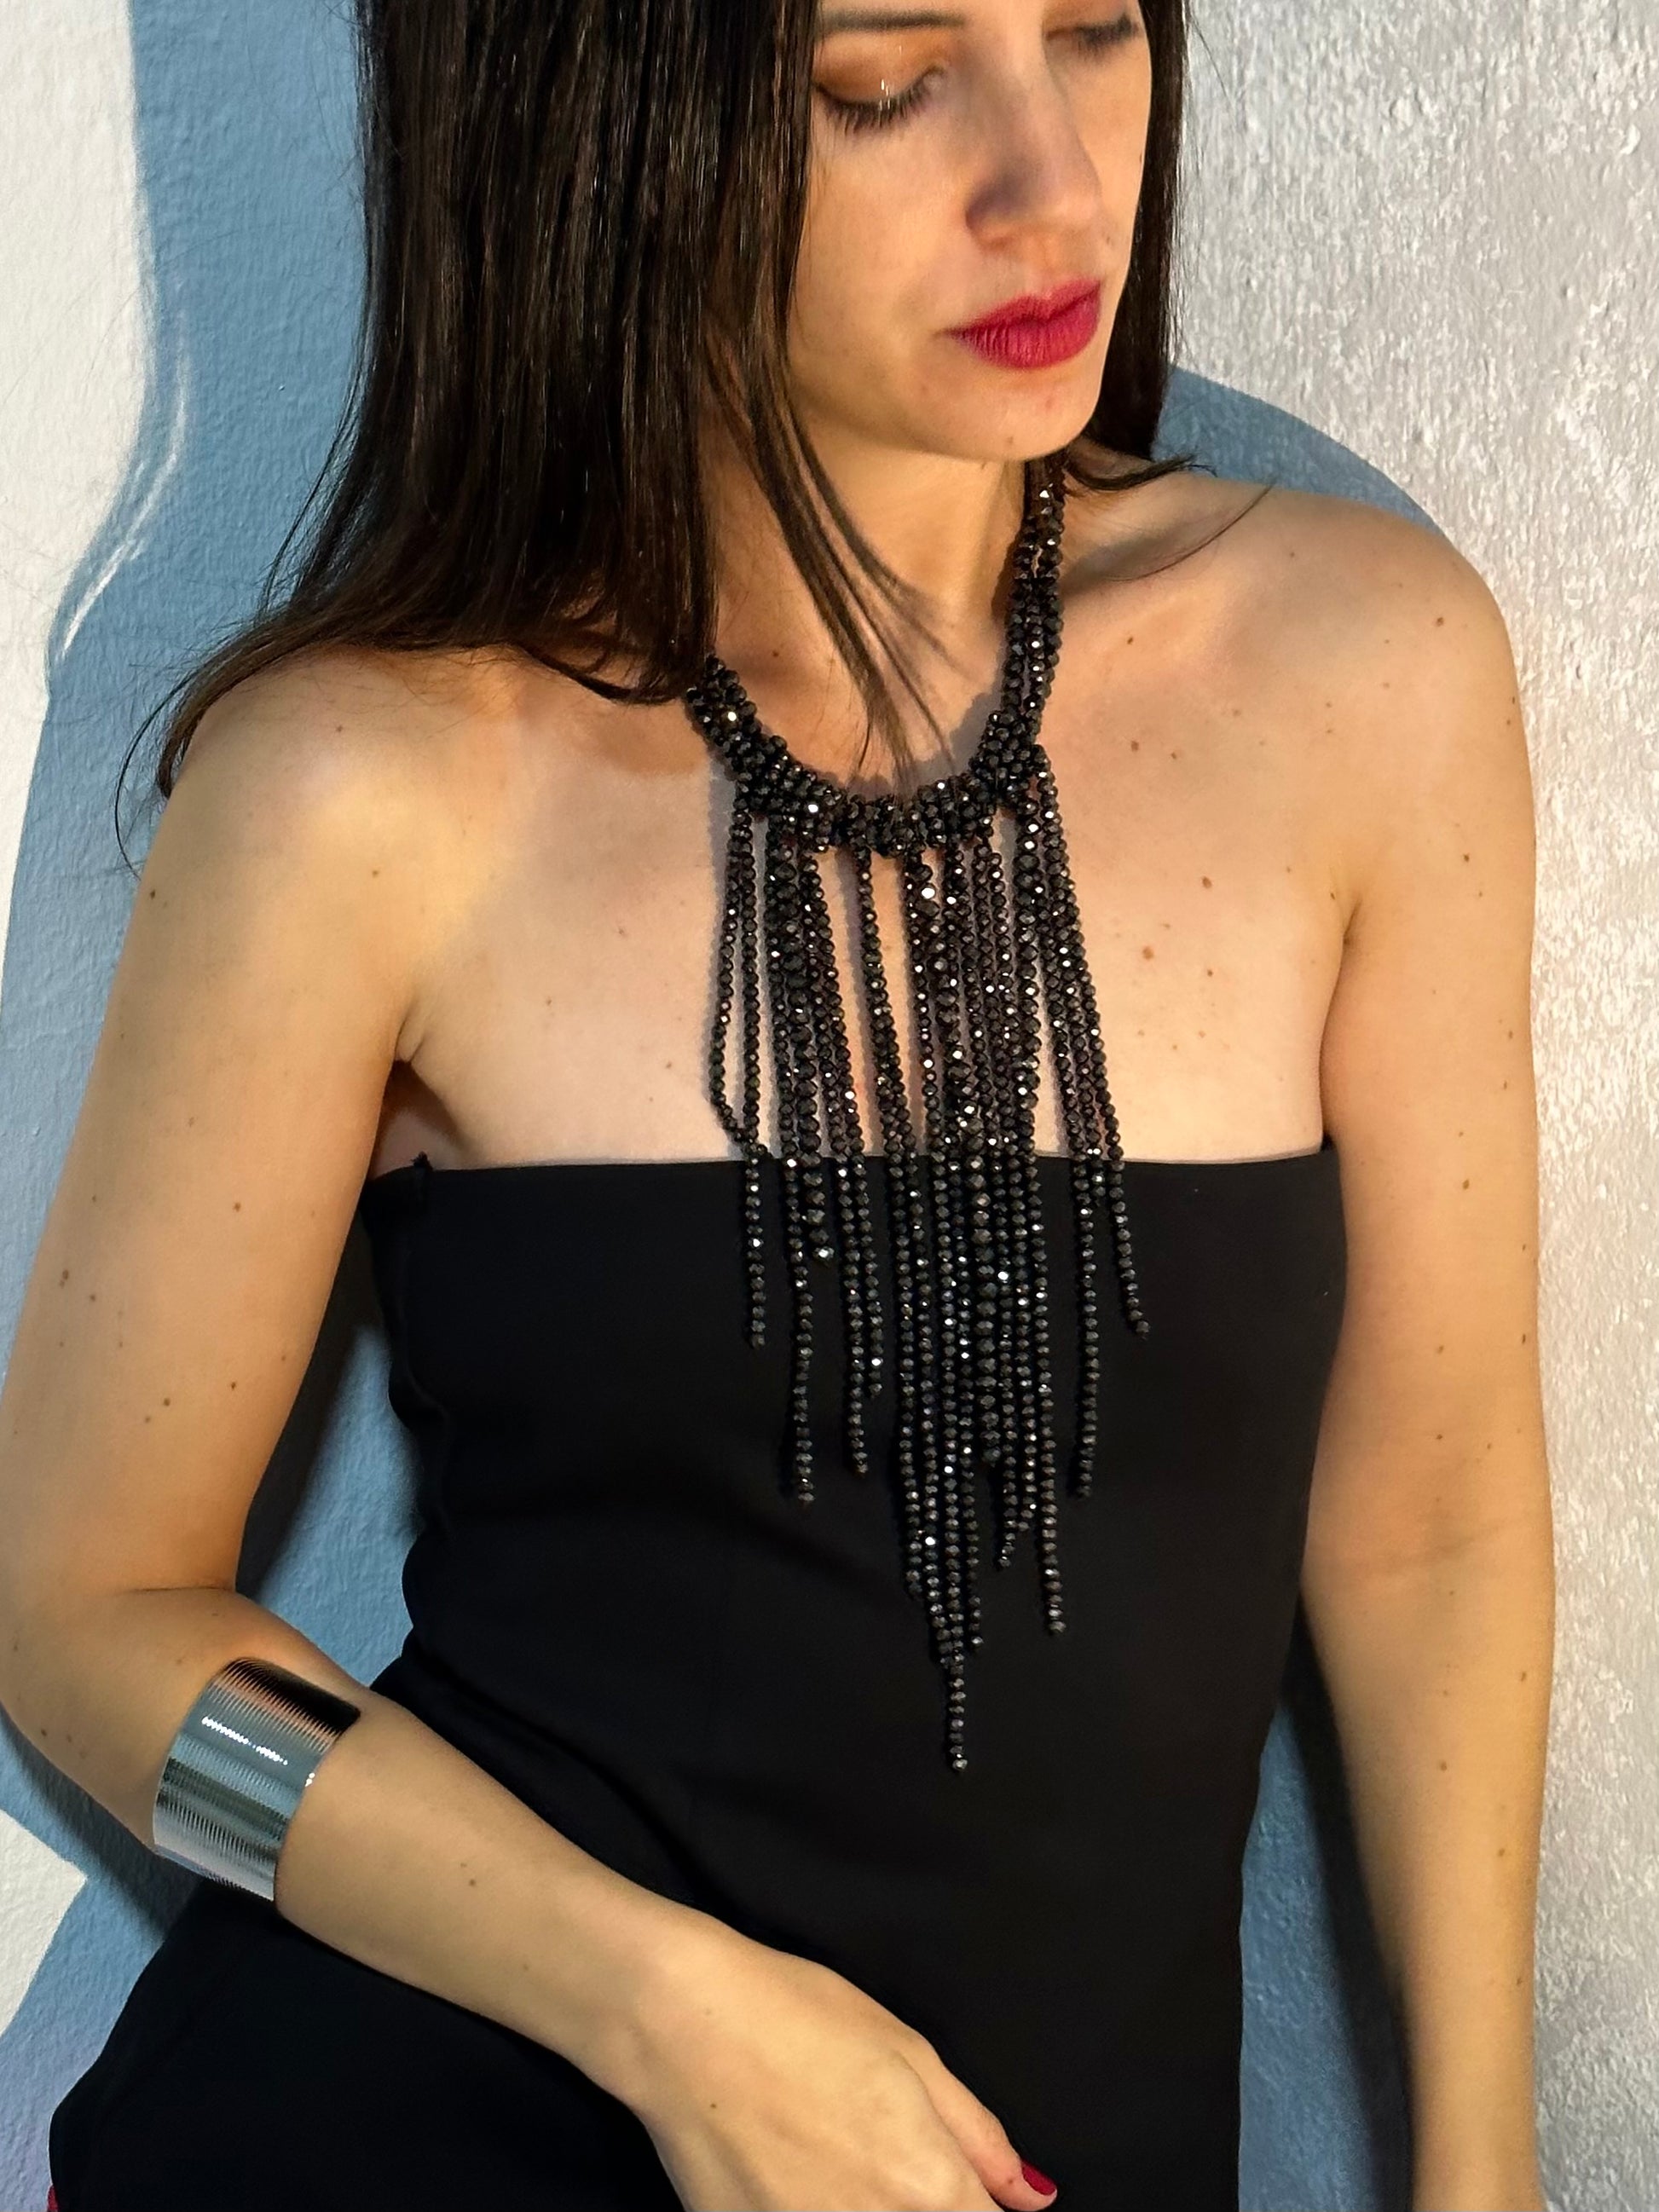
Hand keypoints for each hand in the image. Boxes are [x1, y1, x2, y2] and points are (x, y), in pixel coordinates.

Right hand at [617, 1912, 1060, 2210]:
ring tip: (836, 2160)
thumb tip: (1032, 2198)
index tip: (961, 2193)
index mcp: (928, 2187)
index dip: (980, 2211)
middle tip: (881, 2155)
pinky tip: (795, 2175)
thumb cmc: (797, 2016)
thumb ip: (978, 2137)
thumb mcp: (908, 2052)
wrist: (682, 2022)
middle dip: (927, 2208)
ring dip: (871, 2211)